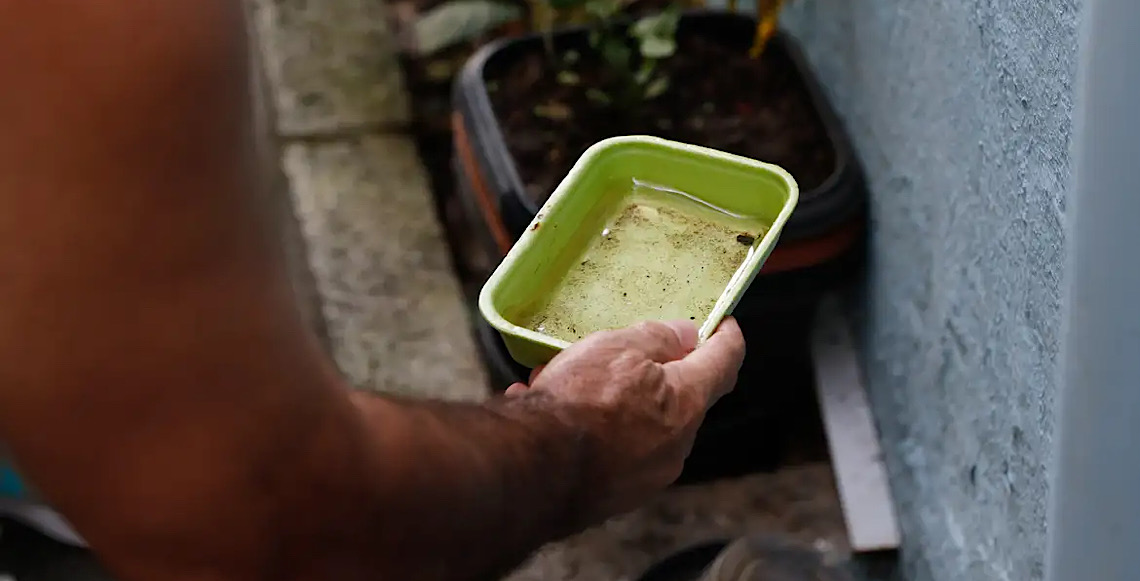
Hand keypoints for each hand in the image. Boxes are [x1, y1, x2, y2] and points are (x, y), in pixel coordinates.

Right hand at [505, 317, 745, 523]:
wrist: (535, 471)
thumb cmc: (580, 403)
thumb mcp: (618, 348)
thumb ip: (658, 338)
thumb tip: (686, 335)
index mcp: (687, 402)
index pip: (725, 362)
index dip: (727, 337)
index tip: (723, 324)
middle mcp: (677, 444)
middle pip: (681, 398)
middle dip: (656, 373)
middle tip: (623, 352)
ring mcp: (649, 475)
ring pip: (641, 424)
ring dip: (615, 401)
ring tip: (567, 383)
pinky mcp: (617, 494)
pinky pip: (613, 450)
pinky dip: (593, 430)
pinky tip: (552, 415)